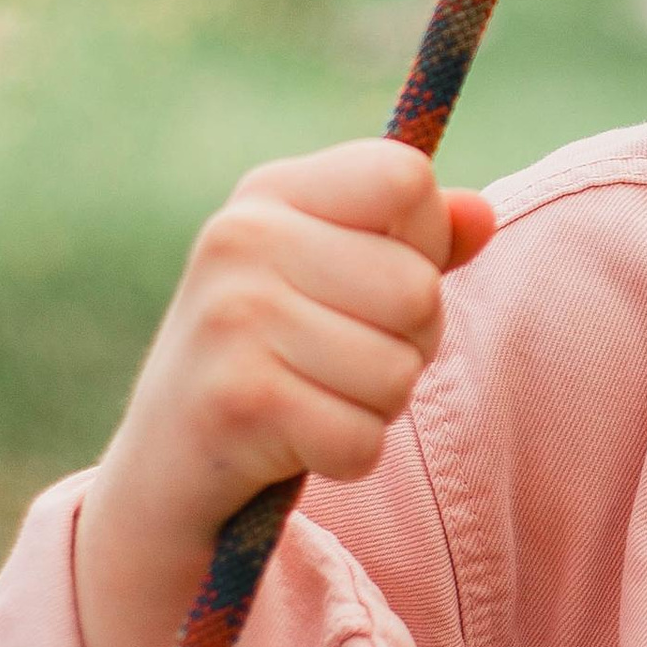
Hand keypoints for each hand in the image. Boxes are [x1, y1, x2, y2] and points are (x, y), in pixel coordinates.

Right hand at [76, 142, 495, 646]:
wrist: (164, 469)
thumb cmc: (272, 359)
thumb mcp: (332, 278)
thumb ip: (414, 243)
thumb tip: (482, 217)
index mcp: (269, 193)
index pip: (406, 178)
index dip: (422, 240)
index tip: (372, 279)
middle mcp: (240, 239)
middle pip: (417, 289)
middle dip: (407, 343)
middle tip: (338, 361)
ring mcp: (232, 320)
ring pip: (398, 372)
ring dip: (375, 407)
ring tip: (312, 398)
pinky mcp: (237, 404)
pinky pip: (363, 439)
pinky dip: (346, 455)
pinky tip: (293, 444)